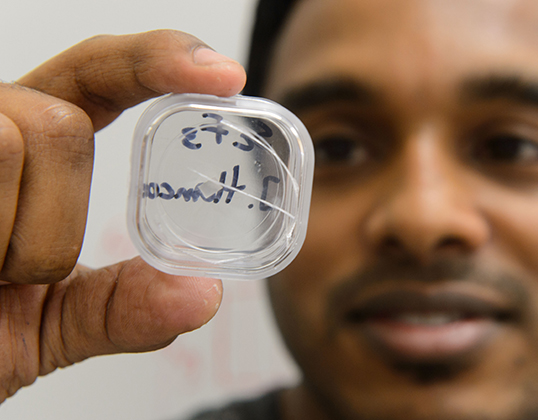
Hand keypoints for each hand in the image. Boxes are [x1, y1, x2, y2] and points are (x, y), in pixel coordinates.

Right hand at [0, 30, 245, 402]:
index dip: (160, 63)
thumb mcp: (50, 325)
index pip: (100, 76)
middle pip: (62, 124)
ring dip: (12, 241)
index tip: (224, 76)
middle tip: (6, 271)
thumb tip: (201, 295)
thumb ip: (123, 307)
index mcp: (27, 147)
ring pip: (16, 140)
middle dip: (53, 219)